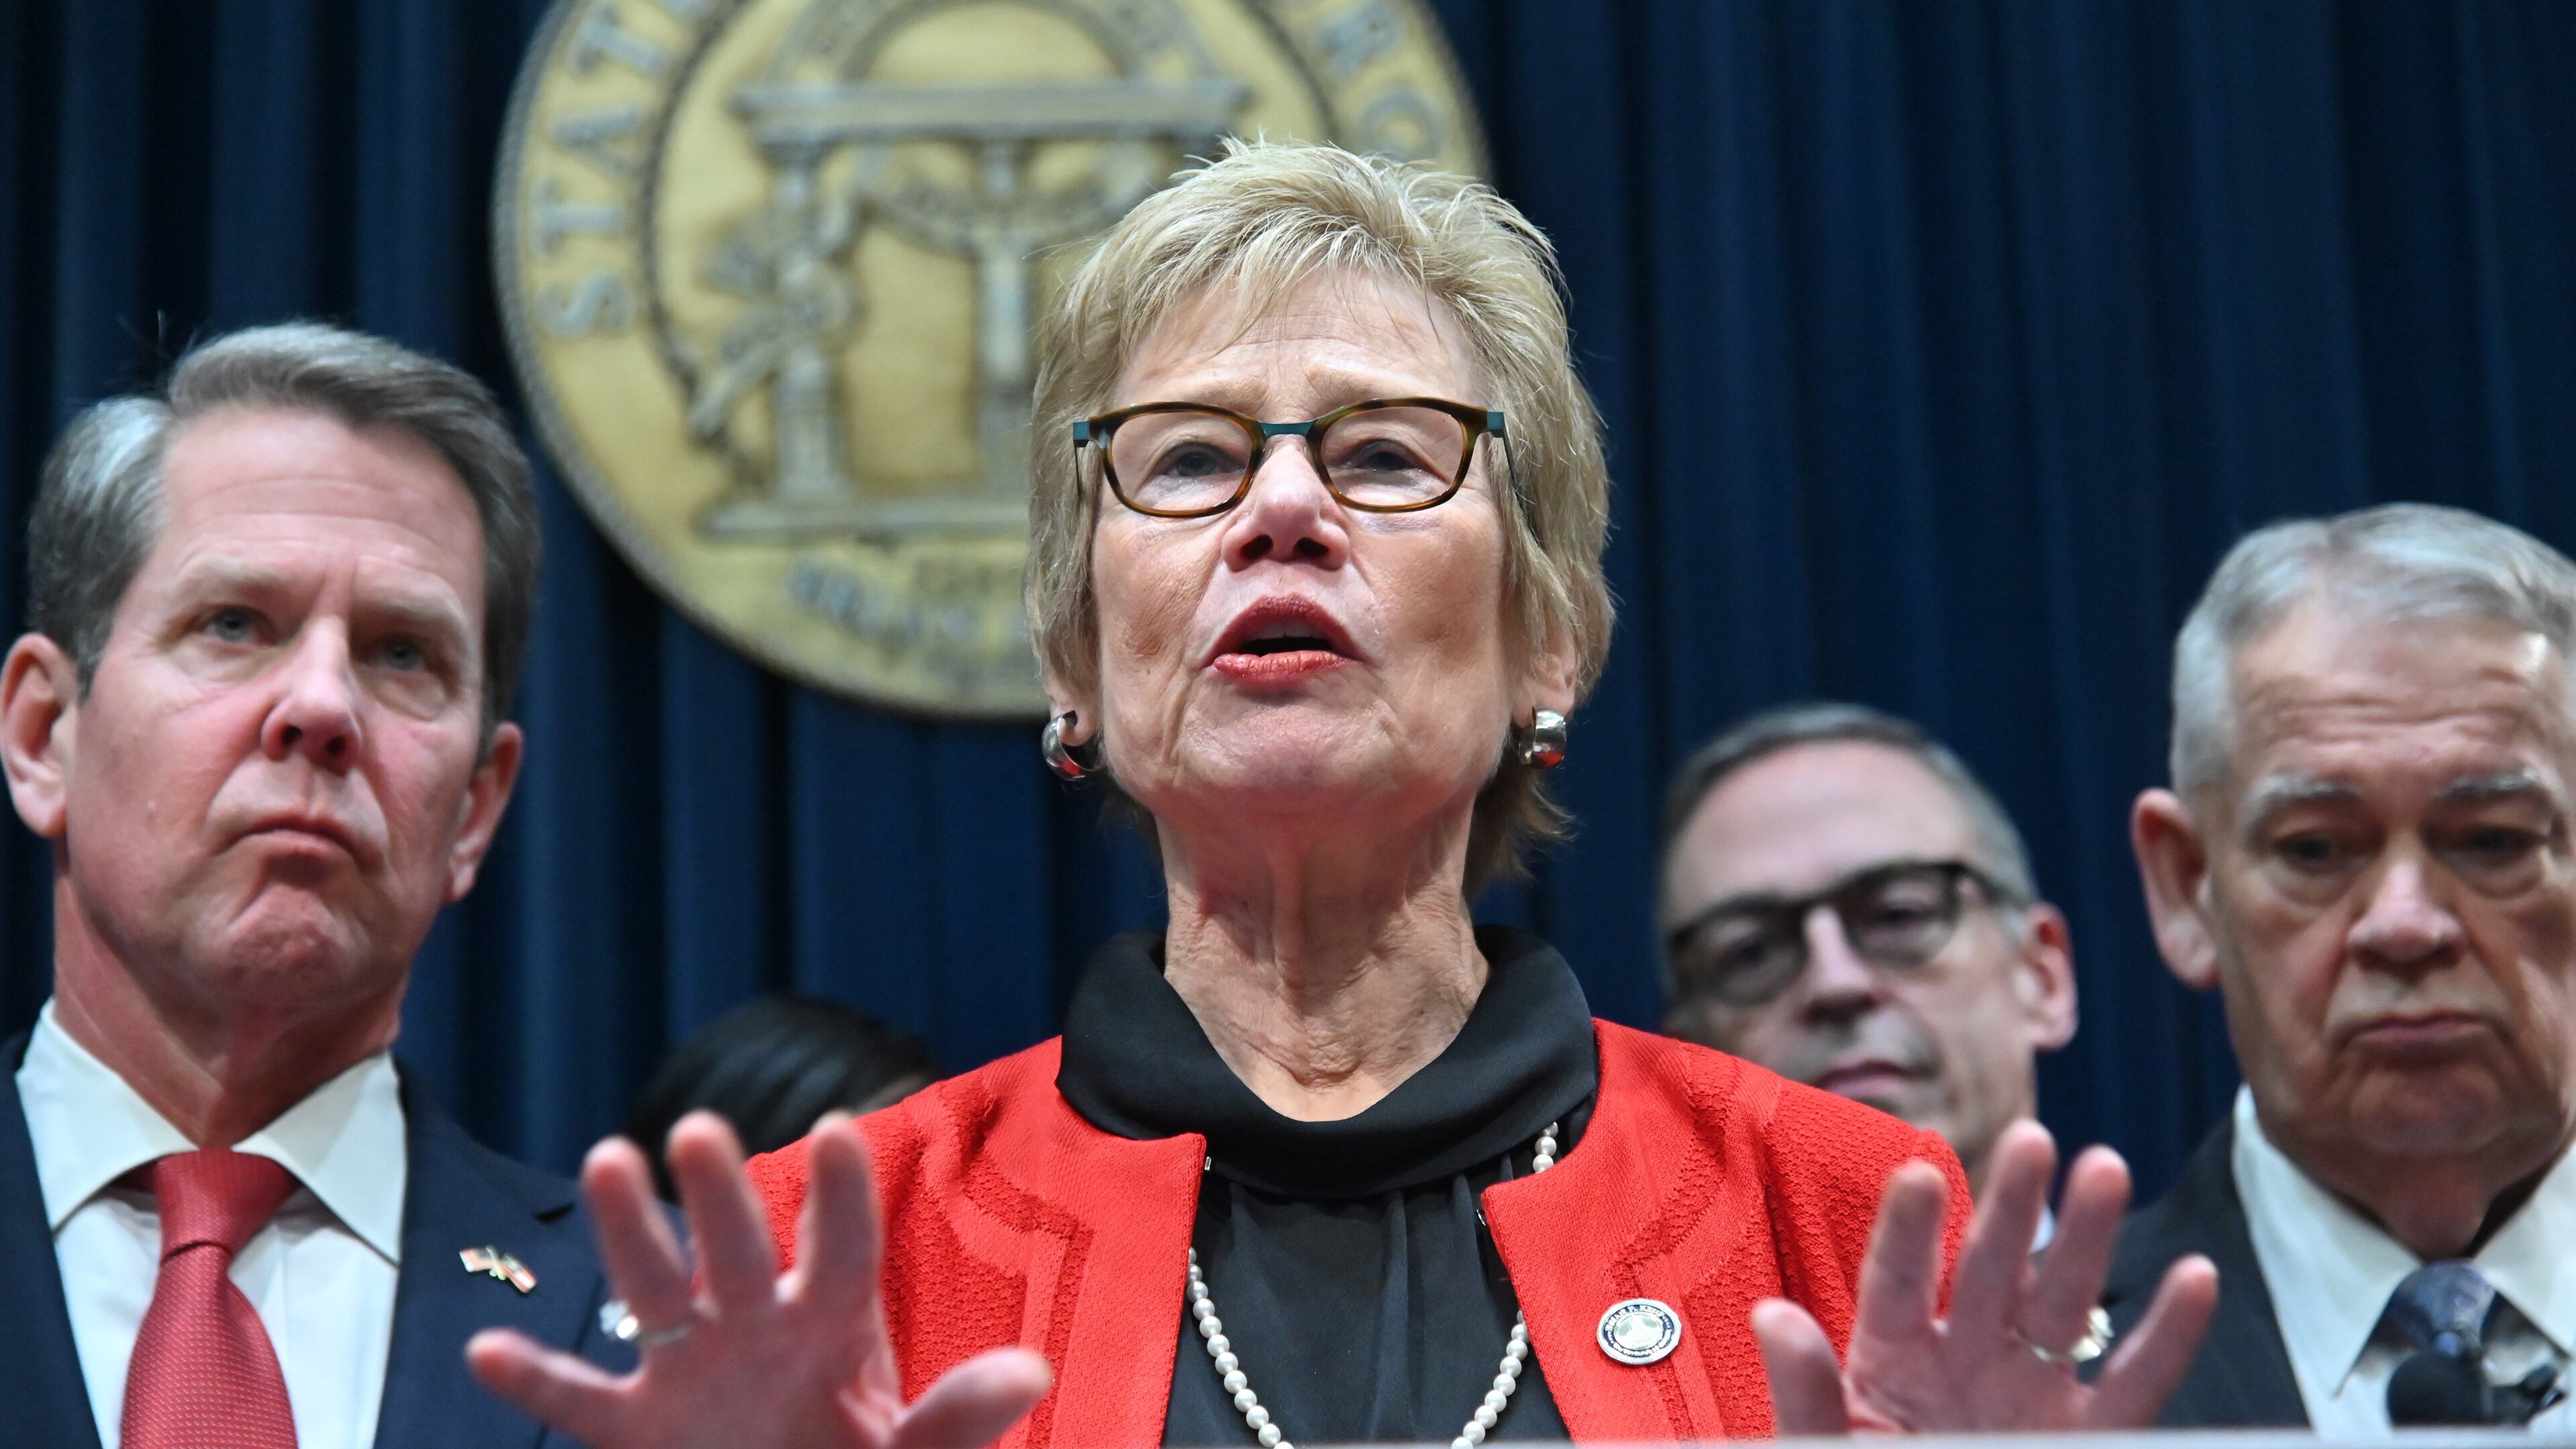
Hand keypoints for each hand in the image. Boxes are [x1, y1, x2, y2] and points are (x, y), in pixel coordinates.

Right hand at [467, 1112, 1050, 1448]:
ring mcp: (693, 1372)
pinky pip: (581, 1403)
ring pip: (653, 1291)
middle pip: (736, 1249)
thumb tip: (1031, 1370)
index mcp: (833, 1326)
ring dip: (629, 1232)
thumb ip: (960, 1417)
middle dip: (716, 1194)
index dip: (840, 1195)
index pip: (841, 1248)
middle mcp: (757, 1327)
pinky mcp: (641, 1429)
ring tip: (606, 1158)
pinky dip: (537, 1381)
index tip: (838, 1130)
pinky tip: (487, 1351)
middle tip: (695, 1129)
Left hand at [1753, 1120, 2216, 1433]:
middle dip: (2011, 1206)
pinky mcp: (2086, 1437)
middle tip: (2031, 1138)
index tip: (1920, 1174)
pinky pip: (2134, 1385)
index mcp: (1891, 1360)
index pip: (1898, 1281)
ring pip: (2062, 1306)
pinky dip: (2169, 1336)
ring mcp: (2029, 1396)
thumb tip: (1772, 1316)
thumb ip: (1806, 1393)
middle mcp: (1965, 1361)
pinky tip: (2196, 1277)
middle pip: (1989, 1270)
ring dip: (2087, 1240)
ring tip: (2105, 1168)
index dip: (1909, 1230)